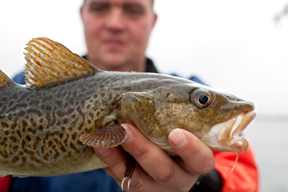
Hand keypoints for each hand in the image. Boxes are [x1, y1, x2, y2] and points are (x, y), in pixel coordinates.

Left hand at [94, 124, 214, 191]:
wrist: (165, 161)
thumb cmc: (178, 135)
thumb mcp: (186, 128)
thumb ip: (183, 115)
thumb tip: (186, 91)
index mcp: (194, 164)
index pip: (201, 161)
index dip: (191, 150)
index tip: (175, 133)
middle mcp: (177, 179)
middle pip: (164, 171)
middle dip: (144, 150)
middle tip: (127, 129)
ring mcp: (154, 187)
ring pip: (138, 179)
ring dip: (120, 156)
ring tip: (108, 136)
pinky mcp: (135, 188)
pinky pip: (120, 177)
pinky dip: (109, 161)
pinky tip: (100, 145)